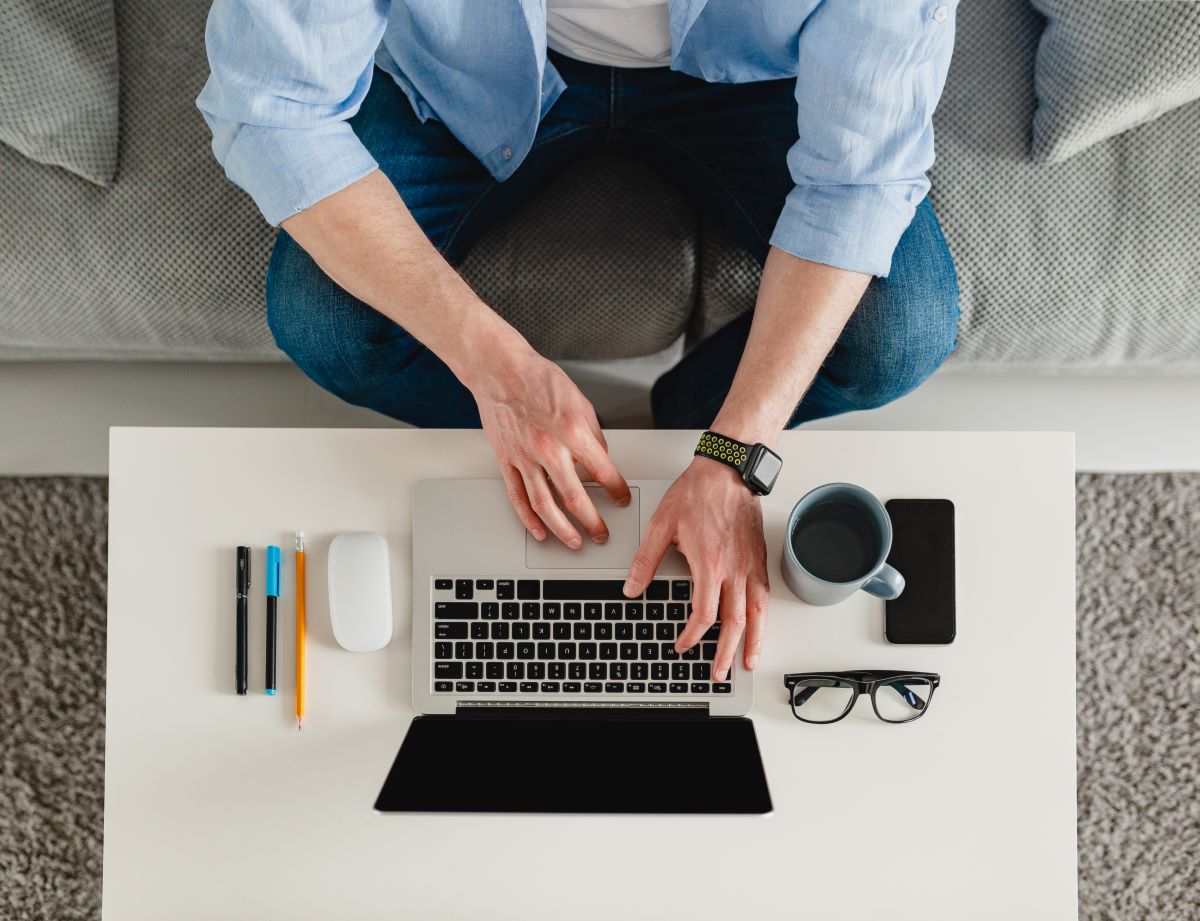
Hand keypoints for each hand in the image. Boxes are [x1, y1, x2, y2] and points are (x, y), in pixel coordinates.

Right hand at [467, 346, 630, 547]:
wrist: (500, 370)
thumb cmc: (539, 380)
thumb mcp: (581, 402)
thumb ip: (594, 435)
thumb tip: (601, 459)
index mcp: (573, 433)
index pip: (604, 473)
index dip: (617, 491)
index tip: (621, 500)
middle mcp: (549, 449)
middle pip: (575, 499)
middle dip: (592, 522)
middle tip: (601, 533)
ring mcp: (525, 458)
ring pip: (545, 506)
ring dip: (562, 529)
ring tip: (575, 541)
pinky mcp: (507, 461)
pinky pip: (518, 497)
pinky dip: (529, 519)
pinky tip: (540, 531)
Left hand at [622, 458, 769, 679]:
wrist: (728, 470)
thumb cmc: (697, 492)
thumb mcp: (662, 524)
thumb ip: (646, 560)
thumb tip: (632, 588)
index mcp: (709, 563)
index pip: (703, 614)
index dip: (692, 636)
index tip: (682, 645)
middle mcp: (734, 568)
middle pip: (734, 622)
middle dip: (725, 652)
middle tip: (718, 672)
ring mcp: (751, 565)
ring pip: (756, 613)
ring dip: (752, 641)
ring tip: (748, 661)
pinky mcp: (760, 559)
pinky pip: (764, 596)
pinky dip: (763, 618)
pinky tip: (759, 628)